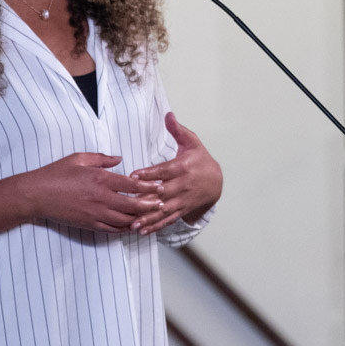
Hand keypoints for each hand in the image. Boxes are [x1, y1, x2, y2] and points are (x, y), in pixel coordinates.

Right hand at [22, 152, 164, 233]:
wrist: (36, 195)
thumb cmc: (56, 174)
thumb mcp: (79, 158)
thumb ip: (102, 158)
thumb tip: (119, 159)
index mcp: (100, 179)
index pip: (132, 185)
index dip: (148, 187)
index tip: (160, 187)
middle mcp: (101, 198)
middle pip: (133, 205)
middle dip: (150, 205)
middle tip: (162, 204)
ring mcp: (95, 214)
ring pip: (125, 220)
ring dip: (140, 218)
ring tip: (151, 216)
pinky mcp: (89, 224)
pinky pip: (112, 229)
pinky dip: (124, 228)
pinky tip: (132, 225)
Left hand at [130, 113, 222, 235]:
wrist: (216, 182)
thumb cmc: (201, 160)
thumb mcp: (192, 142)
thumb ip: (178, 130)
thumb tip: (168, 115)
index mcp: (183, 167)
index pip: (164, 170)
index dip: (149, 173)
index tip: (133, 176)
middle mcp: (183, 185)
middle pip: (162, 193)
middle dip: (145, 199)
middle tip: (127, 203)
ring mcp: (182, 200)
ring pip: (163, 210)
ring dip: (148, 217)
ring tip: (133, 223)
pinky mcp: (181, 210)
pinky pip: (167, 220)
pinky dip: (154, 226)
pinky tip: (141, 231)